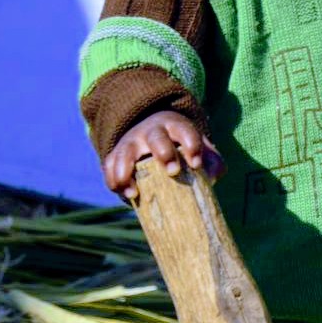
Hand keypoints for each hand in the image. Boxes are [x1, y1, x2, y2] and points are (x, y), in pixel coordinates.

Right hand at [103, 111, 225, 201]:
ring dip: (126, 171)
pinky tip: (124, 194)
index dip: (192, 145)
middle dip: (164, 153)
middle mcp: (152, 132)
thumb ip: (212, 162)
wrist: (154, 135)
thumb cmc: (182, 148)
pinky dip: (113, 179)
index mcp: (176, 127)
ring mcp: (132, 142)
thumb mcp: (200, 149)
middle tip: (173, 171)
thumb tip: (211, 177)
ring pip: (125, 151)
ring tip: (133, 193)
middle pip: (156, 138)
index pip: (186, 131)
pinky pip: (109, 165)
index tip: (197, 164)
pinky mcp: (117, 155)